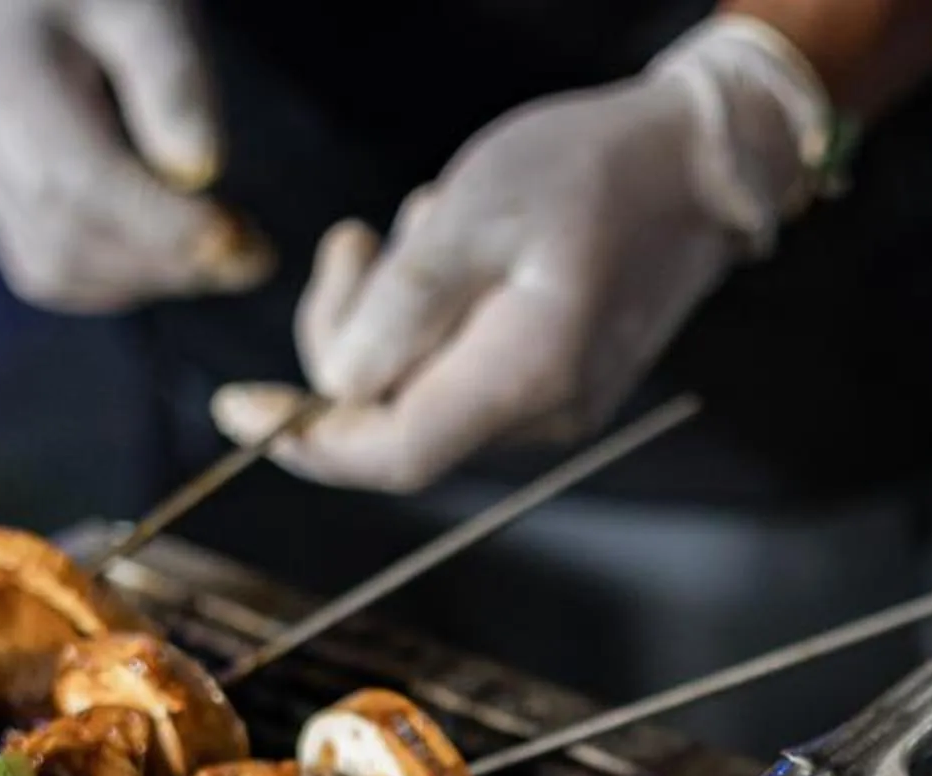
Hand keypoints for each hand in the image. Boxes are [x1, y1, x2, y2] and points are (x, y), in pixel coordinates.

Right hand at [0, 0, 271, 313]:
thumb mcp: (149, 9)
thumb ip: (173, 78)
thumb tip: (200, 169)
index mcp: (9, 84)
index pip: (80, 184)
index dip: (162, 225)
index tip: (237, 236)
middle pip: (67, 241)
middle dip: (167, 261)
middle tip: (252, 255)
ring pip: (58, 271)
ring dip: (151, 278)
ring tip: (226, 252)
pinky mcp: (3, 205)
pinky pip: (55, 273)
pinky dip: (123, 280)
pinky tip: (178, 253)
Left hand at [209, 20, 826, 493]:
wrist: (697, 166)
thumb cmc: (591, 170)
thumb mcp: (476, 210)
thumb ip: (403, 304)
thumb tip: (337, 384)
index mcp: (525, 376)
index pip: (393, 452)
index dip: (305, 442)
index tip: (235, 405)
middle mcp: (543, 414)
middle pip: (395, 421)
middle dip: (346, 340)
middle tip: (351, 242)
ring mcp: (555, 407)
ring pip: (423, 394)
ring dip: (392, 318)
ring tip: (424, 225)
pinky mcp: (557, 384)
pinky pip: (459, 373)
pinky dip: (431, 319)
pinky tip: (457, 248)